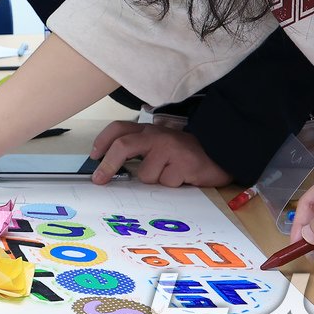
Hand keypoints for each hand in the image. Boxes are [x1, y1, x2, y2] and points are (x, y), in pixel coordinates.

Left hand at [88, 121, 232, 187]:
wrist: (220, 153)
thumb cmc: (186, 153)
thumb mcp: (160, 146)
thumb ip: (140, 152)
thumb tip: (112, 169)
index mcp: (149, 130)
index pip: (119, 128)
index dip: (102, 141)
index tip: (93, 156)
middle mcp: (157, 136)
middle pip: (123, 145)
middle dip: (108, 165)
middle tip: (99, 179)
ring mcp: (170, 149)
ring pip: (146, 174)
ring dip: (155, 180)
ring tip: (170, 175)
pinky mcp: (184, 163)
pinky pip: (166, 183)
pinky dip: (172, 185)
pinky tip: (183, 178)